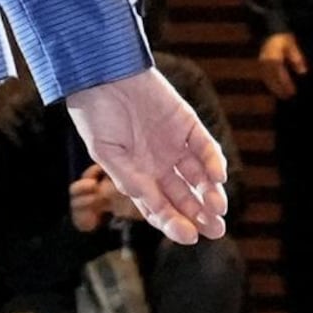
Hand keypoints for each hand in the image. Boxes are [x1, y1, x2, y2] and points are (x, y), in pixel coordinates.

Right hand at [64, 67, 234, 242]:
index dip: (174, 222)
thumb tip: (155, 209)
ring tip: (217, 210)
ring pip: (200, 176)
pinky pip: (205, 148)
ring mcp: (174, 144)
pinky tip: (217, 178)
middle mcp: (158, 163)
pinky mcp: (187, 124)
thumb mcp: (107, 155)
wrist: (101, 75)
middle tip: (215, 230)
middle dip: (200, 215)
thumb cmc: (95, 115)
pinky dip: (214, 163)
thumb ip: (131, 181)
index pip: (160, 206)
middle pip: (185, 195)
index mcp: (137, 174)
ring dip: (210, 194)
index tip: (188, 236)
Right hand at [254, 30, 306, 101]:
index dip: (285, 83)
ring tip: (282, 96)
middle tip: (288, 97)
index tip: (292, 91)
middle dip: (279, 89)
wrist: (270, 31)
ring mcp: (262, 63)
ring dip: (274, 88)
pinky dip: (270, 84)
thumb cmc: (283, 38)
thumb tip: (303, 72)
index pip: (279, 73)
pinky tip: (276, 89)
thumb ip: (297, 58)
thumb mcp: (292, 46)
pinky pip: (265, 76)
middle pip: (272, 78)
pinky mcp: (261, 64)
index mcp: (273, 57)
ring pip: (267, 79)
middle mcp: (266, 61)